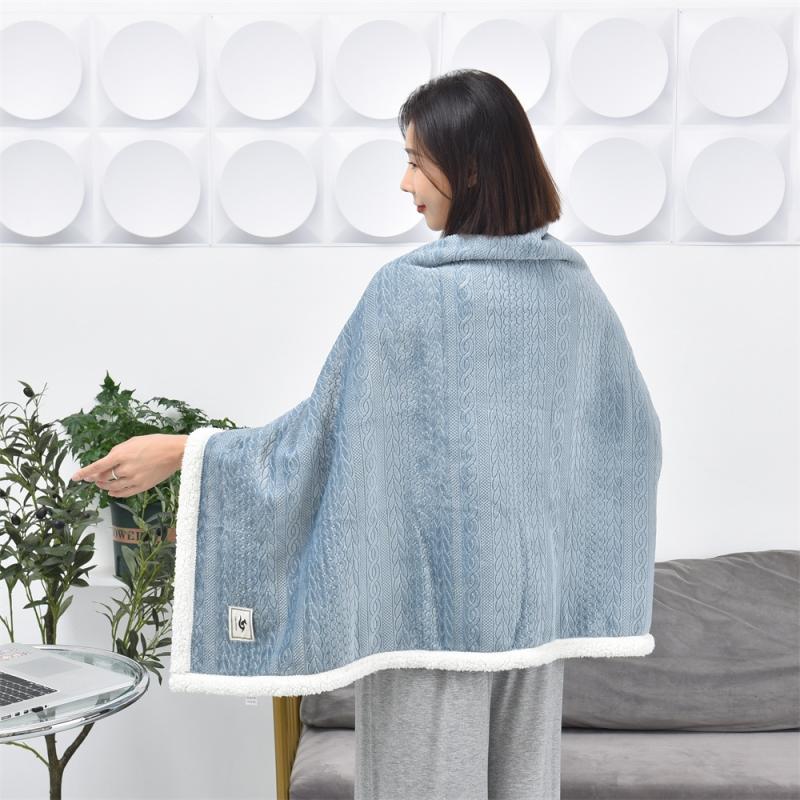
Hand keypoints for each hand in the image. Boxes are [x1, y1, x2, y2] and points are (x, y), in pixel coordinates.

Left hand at [70, 434, 187, 497]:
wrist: (175, 452)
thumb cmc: (156, 443)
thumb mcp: (133, 441)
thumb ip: (118, 451)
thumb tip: (108, 462)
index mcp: (121, 454)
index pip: (97, 467)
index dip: (84, 473)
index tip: (75, 478)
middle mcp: (126, 468)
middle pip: (104, 478)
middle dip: (97, 478)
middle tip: (94, 477)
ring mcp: (134, 479)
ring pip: (112, 487)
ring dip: (105, 486)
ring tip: (102, 484)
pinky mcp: (142, 486)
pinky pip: (124, 493)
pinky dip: (115, 493)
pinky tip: (112, 492)